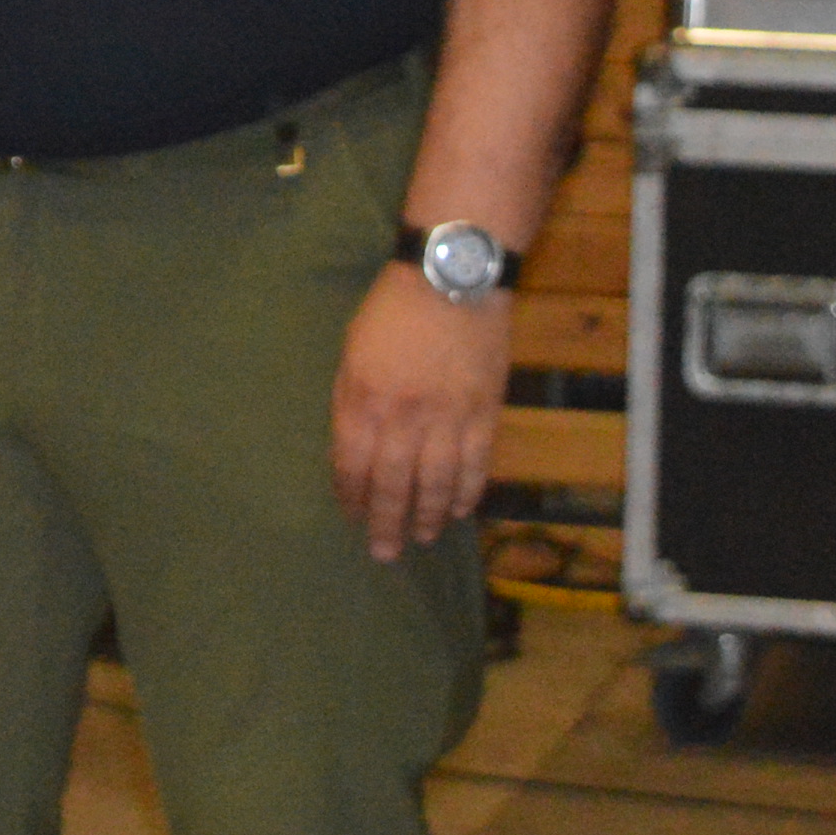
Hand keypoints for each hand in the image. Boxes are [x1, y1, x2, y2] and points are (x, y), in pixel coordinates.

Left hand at [333, 266, 508, 559]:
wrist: (450, 281)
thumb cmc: (390, 313)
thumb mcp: (351, 354)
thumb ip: (351, 403)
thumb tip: (352, 451)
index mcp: (362, 399)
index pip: (352, 464)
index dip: (351, 496)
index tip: (351, 516)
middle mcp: (404, 416)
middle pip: (393, 484)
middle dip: (386, 523)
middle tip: (384, 553)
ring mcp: (448, 418)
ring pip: (437, 483)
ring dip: (427, 516)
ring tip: (420, 538)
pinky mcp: (485, 413)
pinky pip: (475, 466)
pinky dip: (465, 492)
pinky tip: (457, 511)